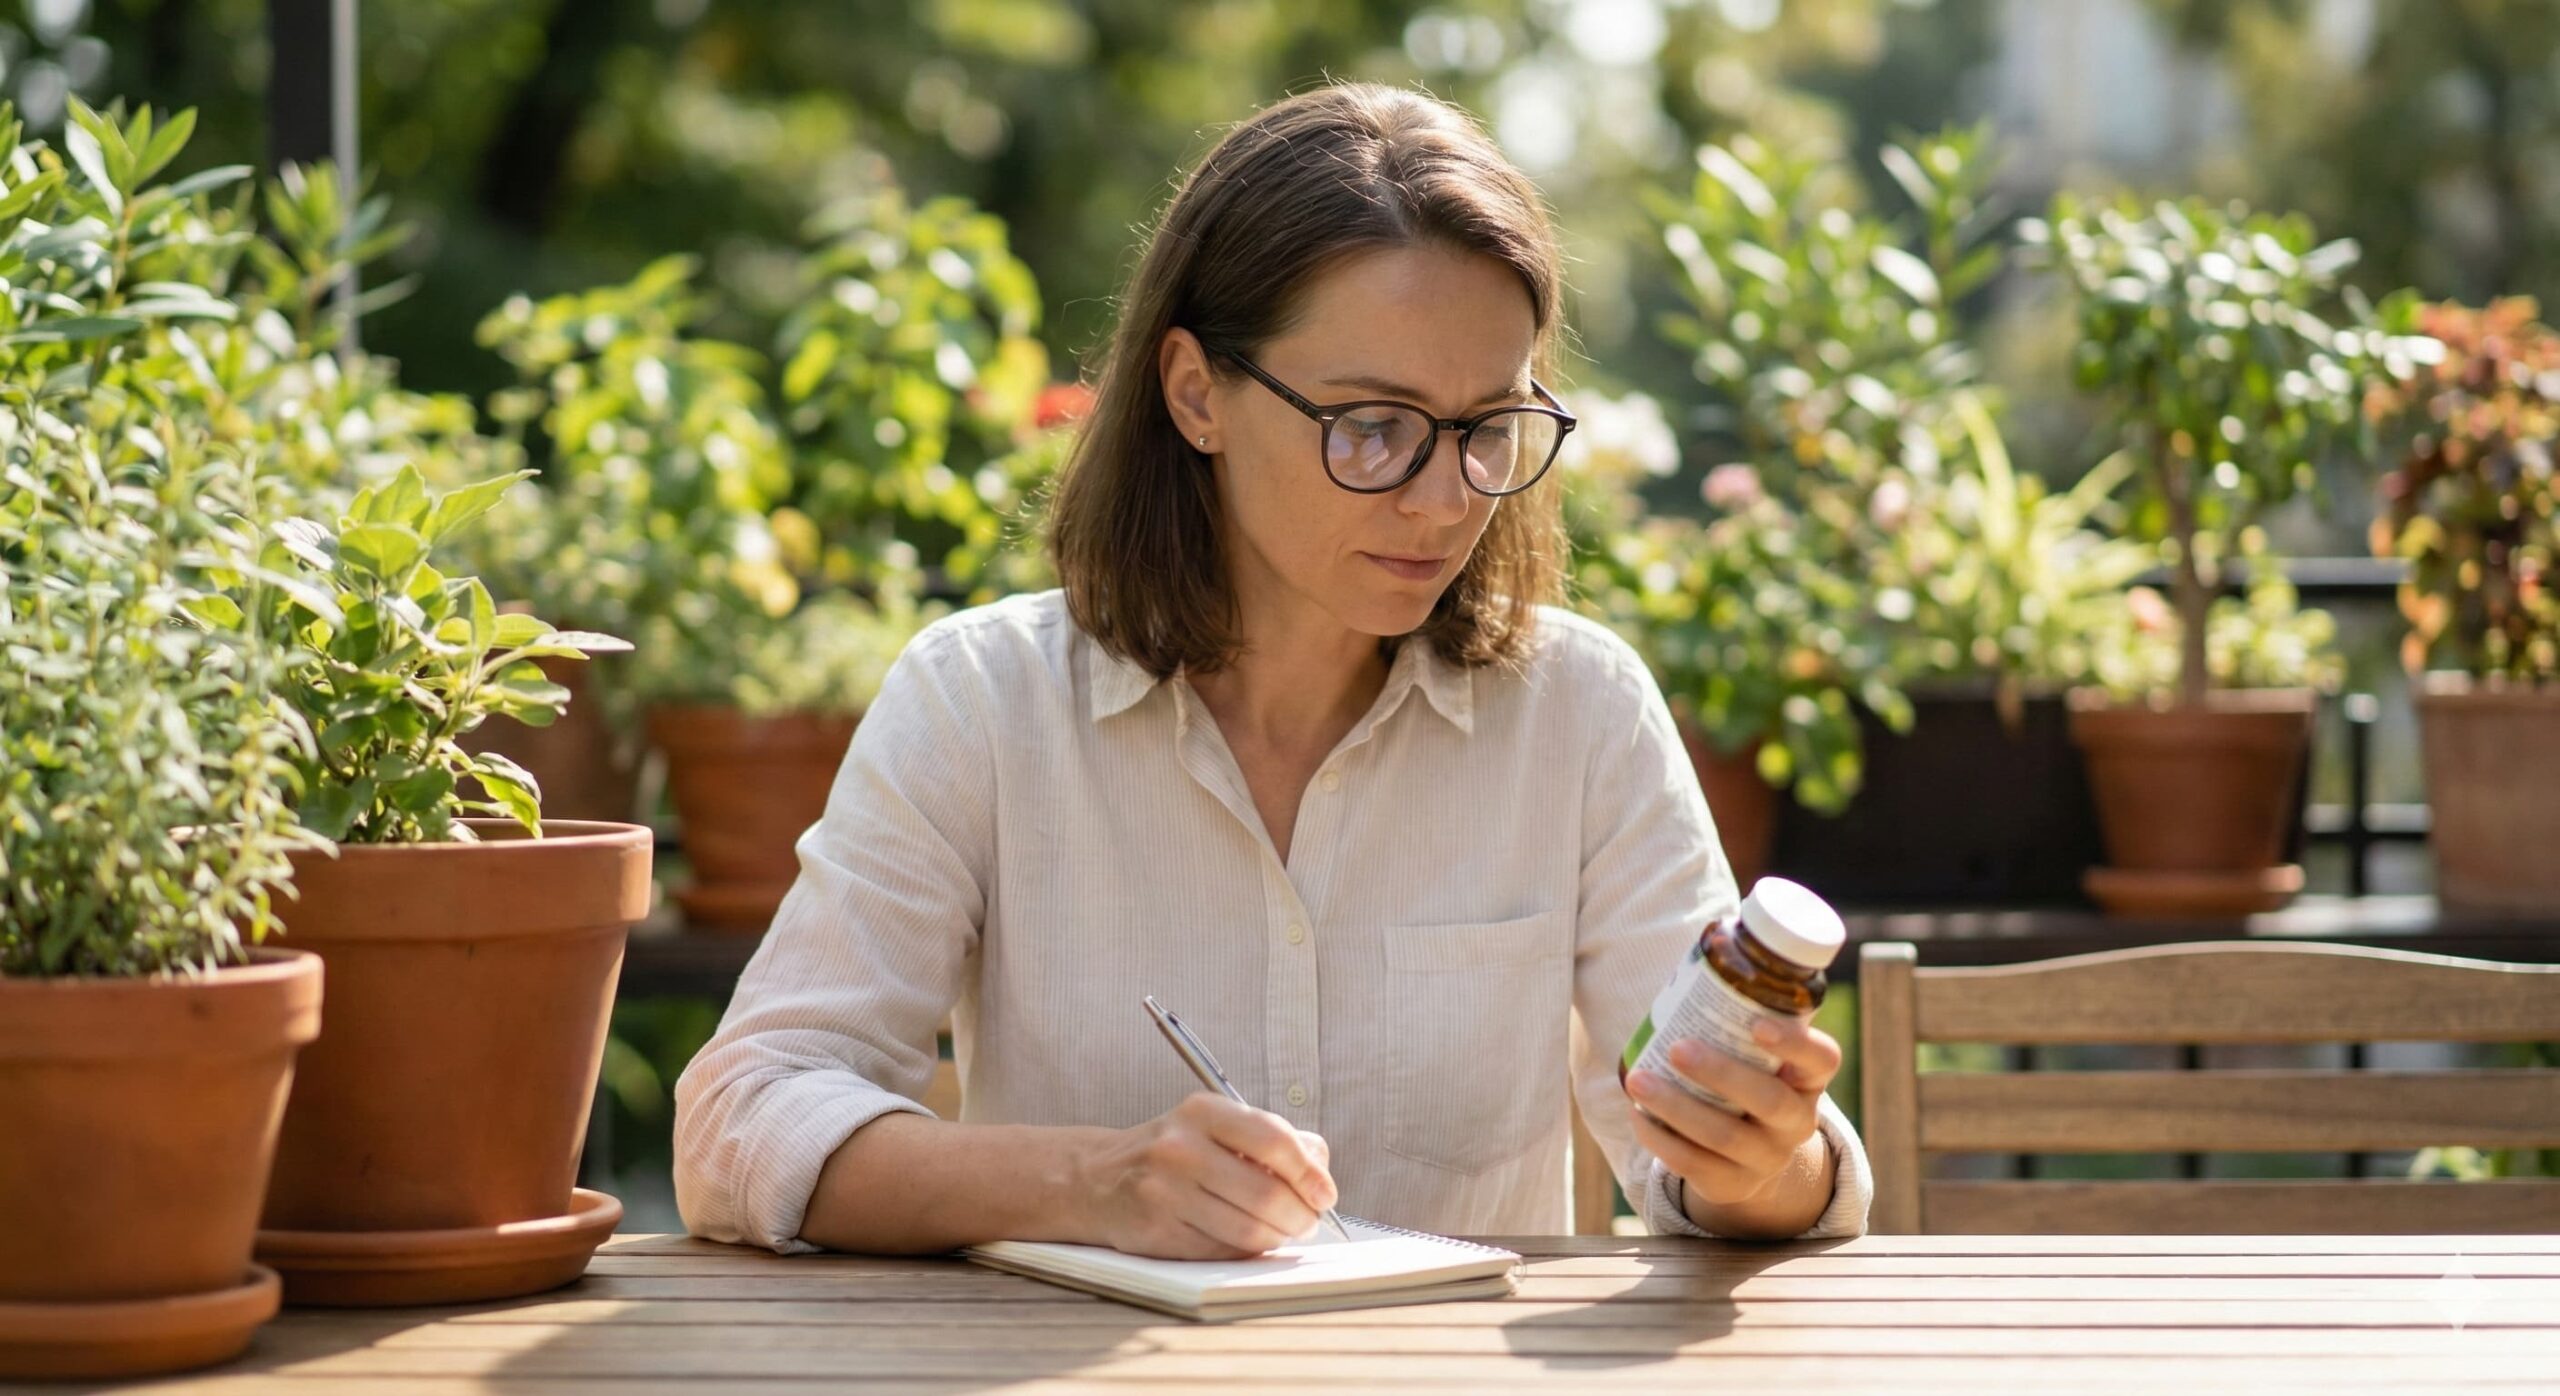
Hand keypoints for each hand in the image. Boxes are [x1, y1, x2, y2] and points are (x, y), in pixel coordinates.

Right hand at [1074, 1091, 1338, 1258]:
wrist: (1098, 1180)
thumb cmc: (1174, 1153)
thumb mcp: (1216, 1126)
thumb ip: (1272, 1138)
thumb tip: (1319, 1166)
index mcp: (1204, 1111)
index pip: (1275, 1140)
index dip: (1310, 1174)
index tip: (1325, 1194)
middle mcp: (1181, 1147)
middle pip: (1266, 1193)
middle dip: (1300, 1216)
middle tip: (1307, 1222)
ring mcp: (1165, 1190)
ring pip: (1247, 1230)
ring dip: (1276, 1237)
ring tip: (1279, 1231)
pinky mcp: (1157, 1230)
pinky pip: (1221, 1251)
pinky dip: (1244, 1251)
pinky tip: (1243, 1239)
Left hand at [1623, 1017, 1838, 1209]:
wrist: (1749, 1154)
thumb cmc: (1744, 1077)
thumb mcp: (1755, 1052)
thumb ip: (1739, 1010)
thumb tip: (1709, 934)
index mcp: (1808, 1080)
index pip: (1822, 1059)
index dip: (1795, 1043)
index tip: (1756, 1023)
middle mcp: (1797, 1122)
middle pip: (1769, 1101)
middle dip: (1721, 1074)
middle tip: (1677, 1048)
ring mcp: (1767, 1159)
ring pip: (1725, 1137)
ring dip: (1676, 1107)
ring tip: (1637, 1080)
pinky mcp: (1731, 1184)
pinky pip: (1696, 1167)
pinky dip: (1661, 1140)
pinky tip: (1637, 1115)